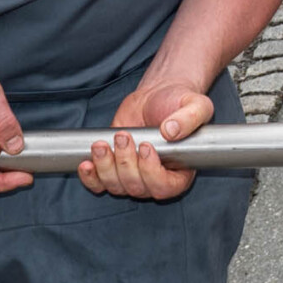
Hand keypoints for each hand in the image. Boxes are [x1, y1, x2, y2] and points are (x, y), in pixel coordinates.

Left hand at [80, 80, 215, 199]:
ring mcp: (133, 175)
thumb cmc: (179, 103)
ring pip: (116, 186)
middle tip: (124, 136)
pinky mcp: (113, 168)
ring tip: (103, 143)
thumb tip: (171, 131)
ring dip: (106, 166)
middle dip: (126, 163)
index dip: (151, 172)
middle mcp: (156, 179)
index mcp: (181, 171)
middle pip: (137, 188)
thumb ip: (190, 118)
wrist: (158, 95)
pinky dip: (90, 177)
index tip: (145, 147)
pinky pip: (99, 184)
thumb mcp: (196, 105)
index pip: (165, 187)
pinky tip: (86, 163)